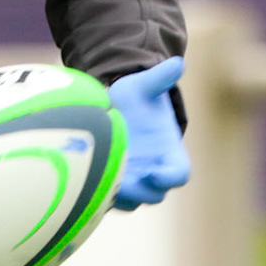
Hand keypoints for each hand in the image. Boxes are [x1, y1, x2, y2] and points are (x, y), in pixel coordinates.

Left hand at [107, 57, 189, 210]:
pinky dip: (100, 196)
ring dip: (119, 196)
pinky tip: (86, 182)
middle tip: (122, 182)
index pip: (180, 174)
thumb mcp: (145, 85)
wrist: (116, 108)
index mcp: (169, 153)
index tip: (155, 173)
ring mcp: (134, 182)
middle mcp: (154, 172)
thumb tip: (178, 62)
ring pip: (130, 202)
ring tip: (101, 183)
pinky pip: (109, 200)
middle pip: (154, 195)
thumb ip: (160, 78)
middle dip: (140, 191)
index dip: (171, 177)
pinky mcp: (112, 186)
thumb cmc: (137, 98)